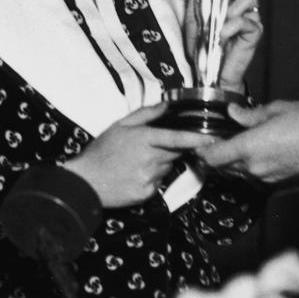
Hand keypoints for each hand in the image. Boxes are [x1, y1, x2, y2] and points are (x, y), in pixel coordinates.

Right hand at [62, 104, 213, 207]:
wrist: (84, 182)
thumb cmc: (101, 151)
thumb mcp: (120, 125)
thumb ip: (146, 114)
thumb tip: (167, 103)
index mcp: (143, 139)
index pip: (176, 138)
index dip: (196, 139)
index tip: (213, 139)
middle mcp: (149, 160)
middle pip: (175, 152)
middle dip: (170, 148)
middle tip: (150, 147)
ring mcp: (148, 178)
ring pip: (167, 167)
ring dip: (160, 163)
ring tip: (137, 162)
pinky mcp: (146, 194)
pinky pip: (158, 182)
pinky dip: (152, 178)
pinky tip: (135, 175)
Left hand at [183, 0, 265, 92]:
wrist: (208, 71)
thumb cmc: (203, 45)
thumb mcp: (193, 14)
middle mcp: (245, 4)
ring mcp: (251, 18)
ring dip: (231, 7)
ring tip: (220, 22)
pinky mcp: (254, 33)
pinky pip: (246, 20)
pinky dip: (231, 26)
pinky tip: (222, 36)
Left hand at [196, 100, 298, 185]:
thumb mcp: (278, 110)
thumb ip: (251, 115)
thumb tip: (233, 113)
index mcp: (248, 148)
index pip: (211, 156)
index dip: (200, 150)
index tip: (199, 142)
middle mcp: (252, 169)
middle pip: (221, 168)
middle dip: (215, 157)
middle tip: (215, 142)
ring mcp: (265, 181)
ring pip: (238, 175)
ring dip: (233, 164)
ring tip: (239, 148)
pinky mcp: (277, 188)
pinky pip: (255, 181)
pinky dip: (251, 171)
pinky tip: (260, 158)